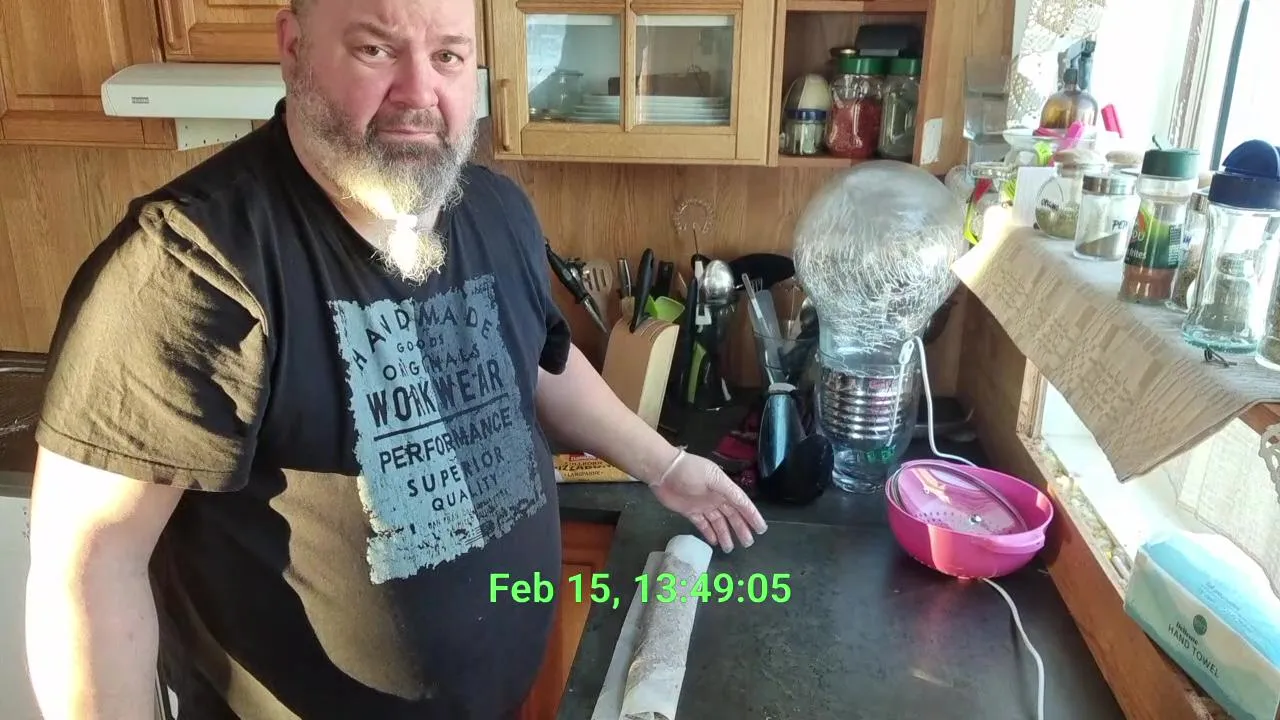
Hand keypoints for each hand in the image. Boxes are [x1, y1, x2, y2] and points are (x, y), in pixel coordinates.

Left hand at [648, 450, 767, 551]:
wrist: (663, 471)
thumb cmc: (689, 471)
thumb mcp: (713, 478)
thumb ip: (729, 492)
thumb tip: (744, 503)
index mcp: (724, 488)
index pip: (742, 504)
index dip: (752, 516)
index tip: (761, 529)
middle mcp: (716, 497)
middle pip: (732, 516)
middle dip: (740, 529)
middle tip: (748, 543)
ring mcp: (703, 505)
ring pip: (718, 523)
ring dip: (725, 534)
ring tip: (730, 548)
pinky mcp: (690, 512)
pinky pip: (702, 525)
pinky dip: (708, 533)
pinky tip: (715, 542)